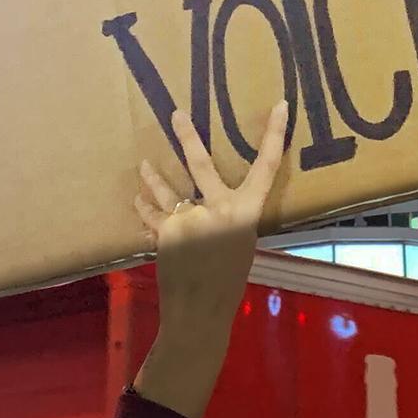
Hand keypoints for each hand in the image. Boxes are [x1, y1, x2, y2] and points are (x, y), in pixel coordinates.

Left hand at [130, 103, 289, 417]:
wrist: (200, 311)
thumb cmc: (227, 282)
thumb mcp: (240, 245)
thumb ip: (229, 220)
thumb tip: (215, 205)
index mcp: (246, 212)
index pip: (267, 167)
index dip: (275, 135)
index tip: (280, 106)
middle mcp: (219, 208)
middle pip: (201, 163)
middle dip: (187, 136)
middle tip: (176, 114)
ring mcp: (190, 217)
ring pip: (166, 187)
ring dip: (152, 176)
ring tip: (143, 164)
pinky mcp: (165, 230)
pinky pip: (151, 212)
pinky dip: (144, 207)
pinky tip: (138, 199)